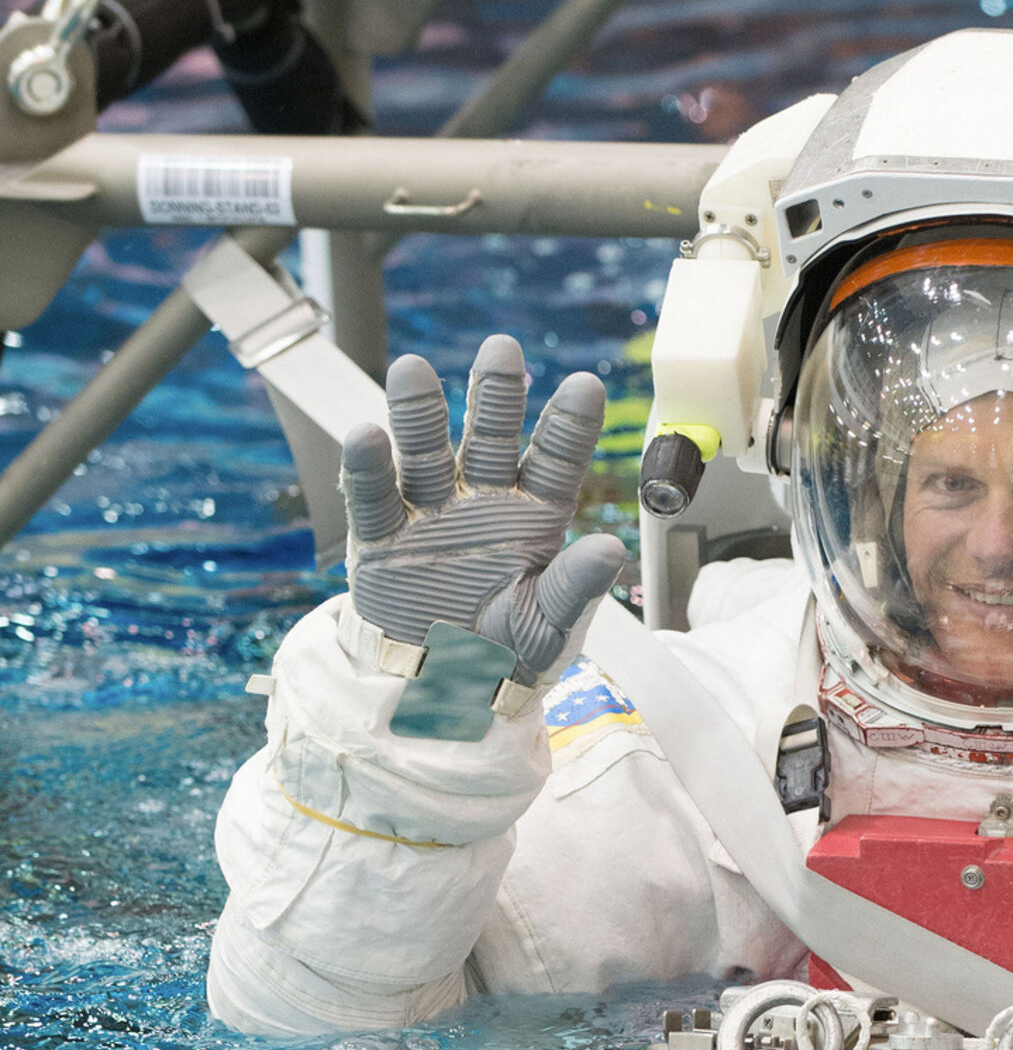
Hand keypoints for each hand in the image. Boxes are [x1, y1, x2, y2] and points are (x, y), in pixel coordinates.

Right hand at [342, 334, 627, 684]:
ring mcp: (430, 516)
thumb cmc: (505, 659)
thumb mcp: (548, 628)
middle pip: (490, 439)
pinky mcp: (381, 542)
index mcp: (533, 518)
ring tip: (411, 369)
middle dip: (496, 395)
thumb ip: (574, 588)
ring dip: (419, 415)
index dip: (569, 426)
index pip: (556, 462)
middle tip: (502, 349)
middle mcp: (482, 504)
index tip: (586, 386)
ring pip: (426, 455)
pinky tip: (365, 435)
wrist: (442, 699)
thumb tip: (610, 549)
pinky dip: (368, 470)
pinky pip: (374, 501)